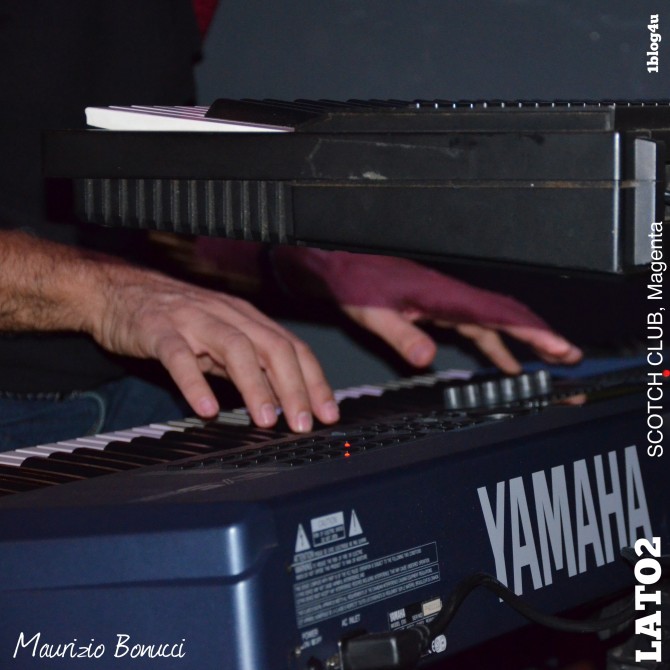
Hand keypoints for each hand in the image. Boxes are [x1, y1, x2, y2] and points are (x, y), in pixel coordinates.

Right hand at [87, 264, 338, 430]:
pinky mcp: (158, 329)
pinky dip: (194, 382)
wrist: (121, 291)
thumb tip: (285, 400)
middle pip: (272, 347)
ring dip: (255, 385)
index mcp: (248, 319)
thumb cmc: (177, 320)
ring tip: (266, 420)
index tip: (327, 414)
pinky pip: (178, 356)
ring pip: (234, 348)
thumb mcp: (220, 342)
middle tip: (303, 423)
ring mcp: (193, 319)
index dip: (314, 381)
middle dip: (294, 387)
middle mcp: (228, 314)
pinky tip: (206, 408)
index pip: (292, 347)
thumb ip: (250, 366)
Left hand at [272, 248, 581, 372]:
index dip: (532, 332)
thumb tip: (426, 360)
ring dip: (521, 340)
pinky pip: (475, 327)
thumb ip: (401, 335)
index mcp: (445, 296)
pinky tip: (500, 360)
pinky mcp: (438, 307)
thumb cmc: (356, 282)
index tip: (559, 347)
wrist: (341, 265)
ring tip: (547, 361)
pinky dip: (493, 343)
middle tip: (568, 355)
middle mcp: (452, 297)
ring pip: (494, 322)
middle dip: (539, 336)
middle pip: (506, 315)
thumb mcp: (375, 312)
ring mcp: (447, 301)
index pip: (498, 315)